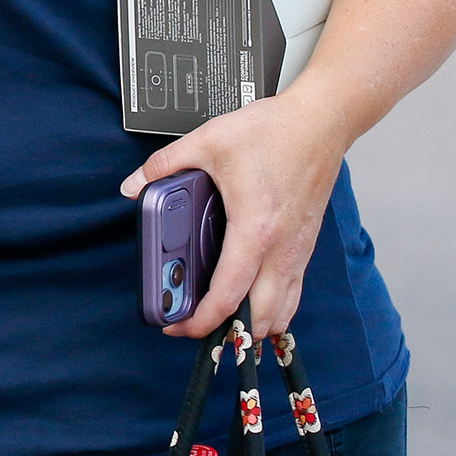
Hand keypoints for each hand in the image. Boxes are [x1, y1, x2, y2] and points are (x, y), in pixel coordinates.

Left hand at [123, 88, 356, 340]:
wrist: (321, 122)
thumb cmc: (274, 131)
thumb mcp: (207, 141)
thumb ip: (164, 165)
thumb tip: (133, 185)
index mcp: (254, 229)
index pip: (228, 293)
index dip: (201, 319)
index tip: (178, 326)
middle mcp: (281, 248)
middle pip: (261, 315)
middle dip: (229, 333)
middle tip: (196, 329)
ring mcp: (298, 249)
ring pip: (283, 309)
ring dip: (255, 324)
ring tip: (224, 324)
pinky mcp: (306, 244)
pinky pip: (293, 290)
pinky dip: (276, 306)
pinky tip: (255, 301)